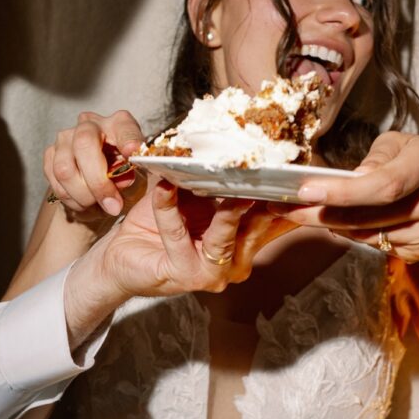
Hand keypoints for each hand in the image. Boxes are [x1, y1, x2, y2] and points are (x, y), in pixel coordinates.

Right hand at [44, 108, 145, 219]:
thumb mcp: (136, 176)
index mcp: (118, 124)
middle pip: (84, 144)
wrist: (97, 183)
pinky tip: (84, 202)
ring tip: (97, 205)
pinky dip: (71, 200)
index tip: (132, 152)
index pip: (123, 126)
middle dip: (98, 182)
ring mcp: (66, 138)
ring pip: (65, 170)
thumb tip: (123, 179)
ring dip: (83, 196)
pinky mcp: (50, 154)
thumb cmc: (121, 177)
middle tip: (113, 206)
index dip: (128, 138)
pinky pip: (55, 183)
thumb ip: (131, 174)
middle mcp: (89, 125)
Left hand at [96, 180, 288, 302]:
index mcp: (243, 240)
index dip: (285, 195)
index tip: (296, 170)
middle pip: (256, 224)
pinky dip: (169, 208)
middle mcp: (236, 260)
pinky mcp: (185, 275)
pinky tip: (165, 187)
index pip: (273, 217)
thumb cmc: (158, 226)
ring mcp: (214, 272)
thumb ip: (214, 180)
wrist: (122, 256)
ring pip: (225, 233)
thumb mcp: (194, 196)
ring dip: (224, 205)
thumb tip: (232, 143)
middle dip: (260, 194)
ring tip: (222, 177)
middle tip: (264, 167)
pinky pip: (178, 235)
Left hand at [291, 134, 418, 262]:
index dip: (343, 192)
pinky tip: (343, 223)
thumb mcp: (401, 146)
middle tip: (285, 208)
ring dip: (332, 226)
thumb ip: (376, 158)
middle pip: (370, 216)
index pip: (383, 185)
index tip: (305, 192)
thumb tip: (350, 180)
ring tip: (304, 213)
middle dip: (322, 213)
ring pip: (367, 235)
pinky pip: (375, 246)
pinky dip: (353, 235)